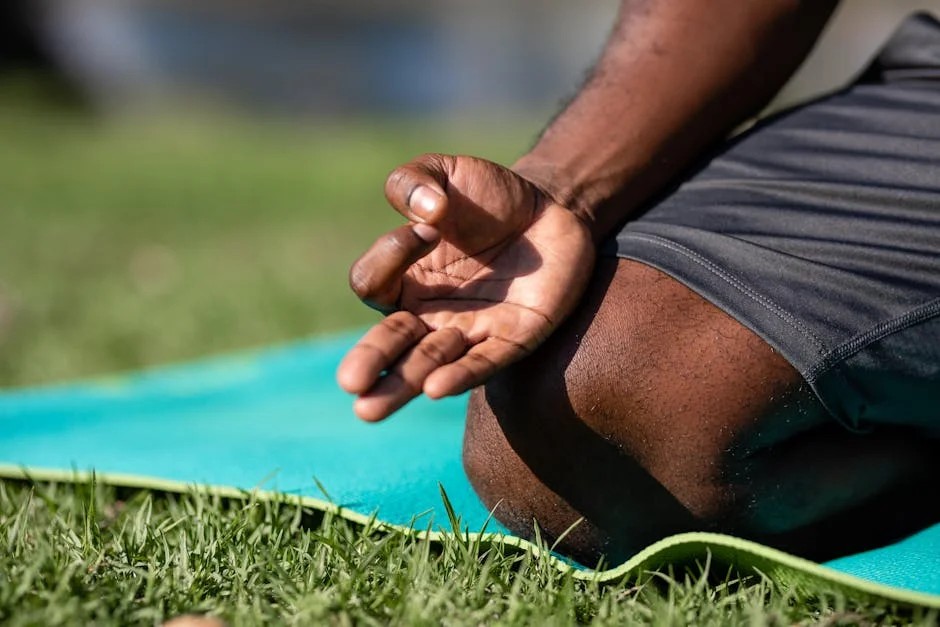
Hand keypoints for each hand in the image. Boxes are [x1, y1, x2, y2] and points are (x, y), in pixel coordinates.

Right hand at [336, 154, 595, 420]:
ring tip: (372, 408)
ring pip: (427, 364)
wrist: (553, 209)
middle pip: (388, 344)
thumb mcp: (446, 172)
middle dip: (369, 362)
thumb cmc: (489, 196)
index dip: (391, 254)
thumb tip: (424, 214)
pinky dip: (459, 375)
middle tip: (351, 383)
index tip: (430, 226)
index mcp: (403, 277)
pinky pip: (482, 364)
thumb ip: (414, 180)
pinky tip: (436, 388)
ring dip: (404, 383)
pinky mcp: (512, 340)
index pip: (373, 282)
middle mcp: (428, 313)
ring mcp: (469, 330)